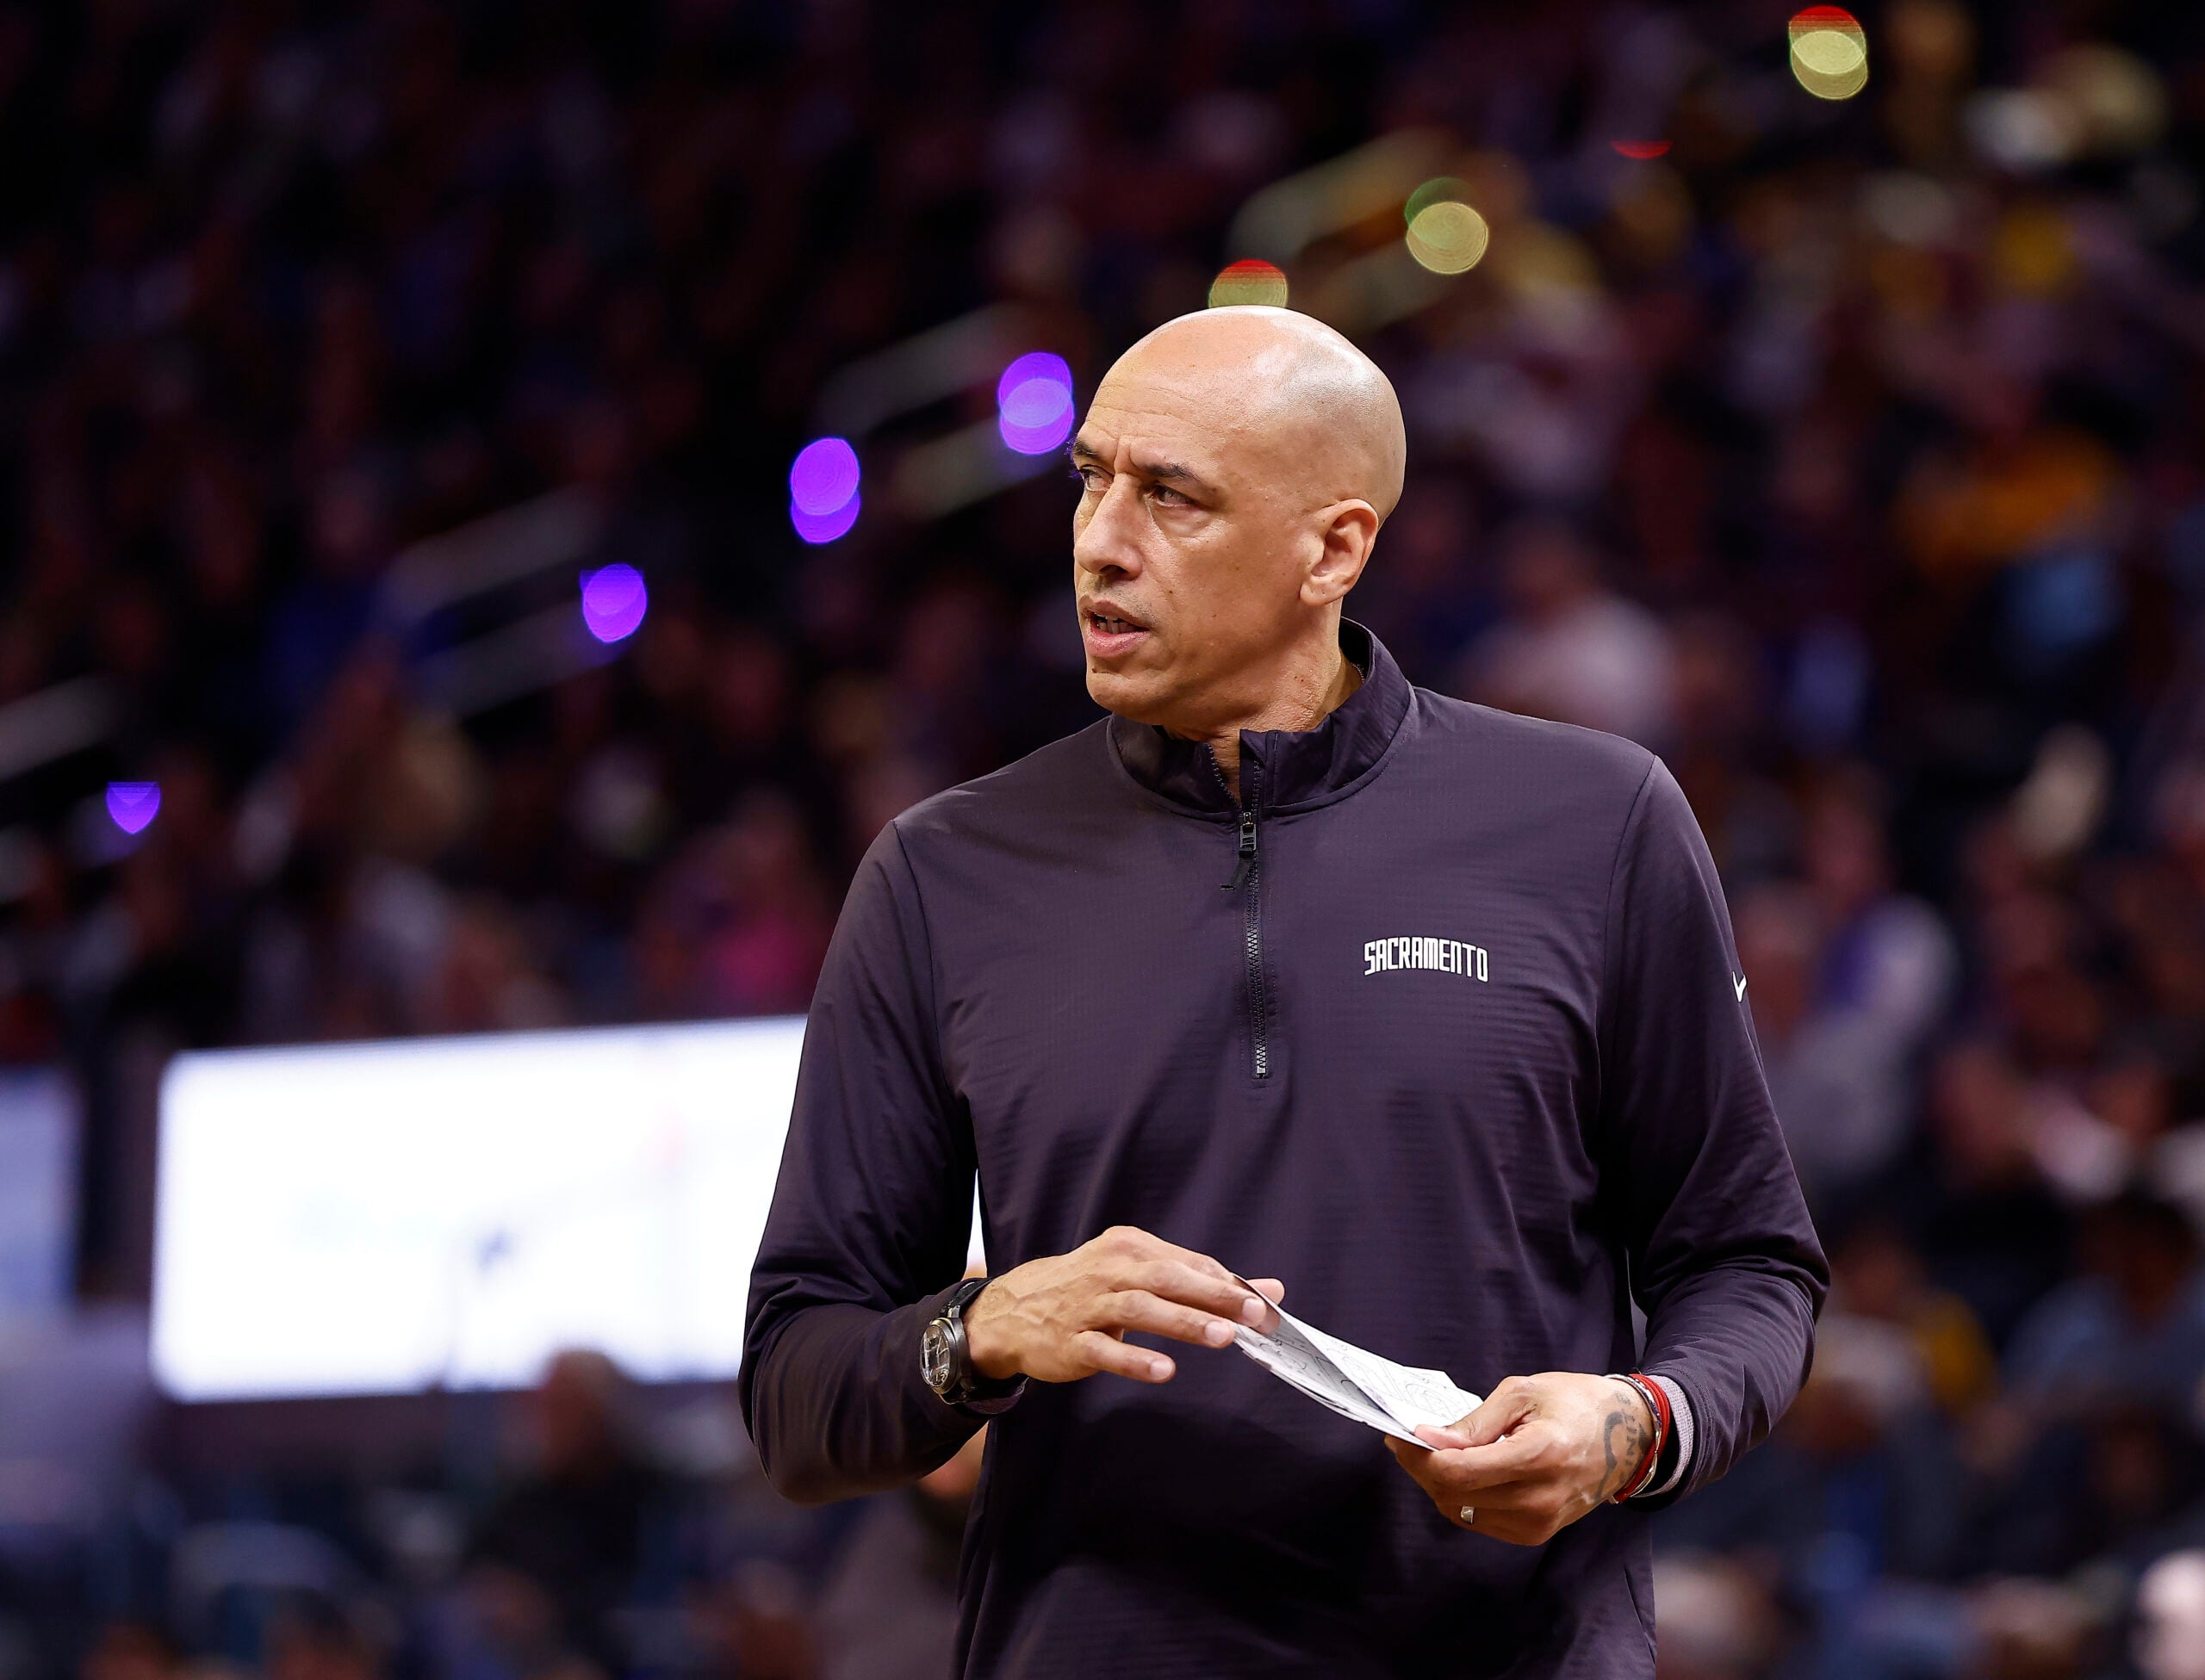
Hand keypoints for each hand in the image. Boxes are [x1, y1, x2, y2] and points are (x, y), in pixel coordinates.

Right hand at [963, 1225, 1283, 1384]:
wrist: (1015, 1310)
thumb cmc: (1090, 1290)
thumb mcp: (1140, 1274)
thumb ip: (1202, 1282)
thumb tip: (1271, 1290)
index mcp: (1131, 1248)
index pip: (1188, 1263)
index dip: (1228, 1283)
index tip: (1266, 1303)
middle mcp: (1110, 1271)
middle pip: (1168, 1279)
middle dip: (1215, 1295)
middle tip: (1255, 1313)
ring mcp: (1088, 1306)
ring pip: (1140, 1310)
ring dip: (1183, 1323)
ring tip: (1223, 1337)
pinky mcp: (1071, 1341)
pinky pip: (1104, 1350)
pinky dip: (1134, 1359)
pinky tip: (1165, 1370)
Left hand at [1387, 1373, 1654, 1545]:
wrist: (1629, 1438)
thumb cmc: (1576, 1403)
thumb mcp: (1524, 1393)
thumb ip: (1474, 1422)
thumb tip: (1430, 1440)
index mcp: (1538, 1456)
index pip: (1457, 1472)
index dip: (1419, 1457)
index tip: (1400, 1435)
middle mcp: (1538, 1499)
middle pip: (1452, 1495)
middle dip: (1421, 1468)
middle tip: (1410, 1440)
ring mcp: (1539, 1523)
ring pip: (1461, 1511)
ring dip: (1438, 1483)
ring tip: (1434, 1453)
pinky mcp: (1536, 1534)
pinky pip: (1480, 1519)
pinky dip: (1460, 1496)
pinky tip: (1461, 1471)